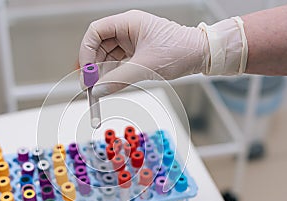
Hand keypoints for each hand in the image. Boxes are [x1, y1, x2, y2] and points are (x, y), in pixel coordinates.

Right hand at [79, 10, 209, 96]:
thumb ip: (118, 79)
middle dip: (93, 64)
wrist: (200, 54)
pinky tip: (110, 83)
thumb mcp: (145, 67)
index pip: (95, 31)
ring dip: (102, 71)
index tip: (86, 71)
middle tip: (91, 84)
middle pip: (99, 44)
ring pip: (107, 55)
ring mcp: (132, 40)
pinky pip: (118, 62)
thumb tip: (98, 90)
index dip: (86, 51)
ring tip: (100, 87)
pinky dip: (113, 73)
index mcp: (128, 22)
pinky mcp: (137, 52)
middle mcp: (127, 29)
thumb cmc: (179, 50)